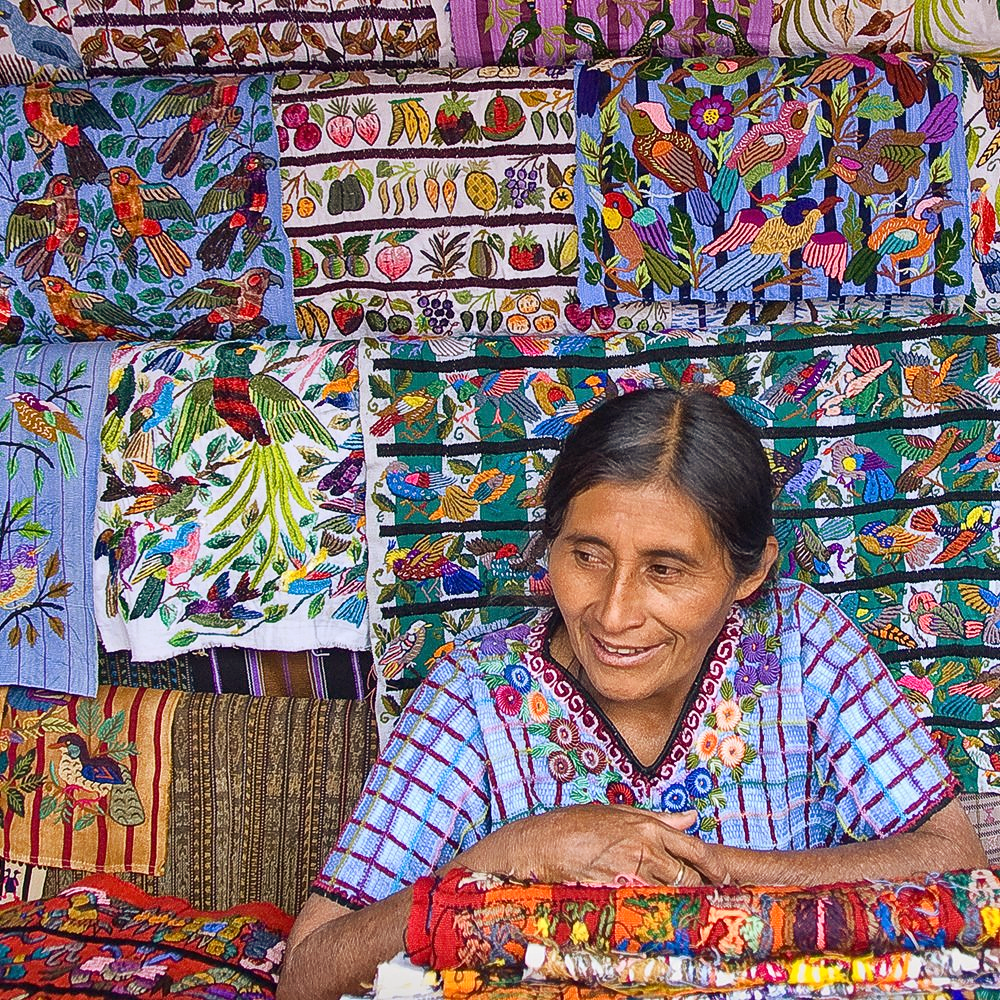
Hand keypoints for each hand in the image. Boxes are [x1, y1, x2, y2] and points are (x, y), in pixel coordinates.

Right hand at [483, 803, 705, 886]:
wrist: (543, 843)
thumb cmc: (577, 824)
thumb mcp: (618, 812)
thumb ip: (658, 817)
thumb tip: (691, 817)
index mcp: (649, 826)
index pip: (695, 848)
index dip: (714, 867)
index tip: (725, 878)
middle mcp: (646, 847)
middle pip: (688, 876)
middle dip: (697, 889)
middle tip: (703, 898)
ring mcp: (632, 870)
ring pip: (670, 893)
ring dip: (674, 899)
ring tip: (675, 905)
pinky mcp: (619, 890)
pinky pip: (647, 904)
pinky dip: (652, 908)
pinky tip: (648, 909)